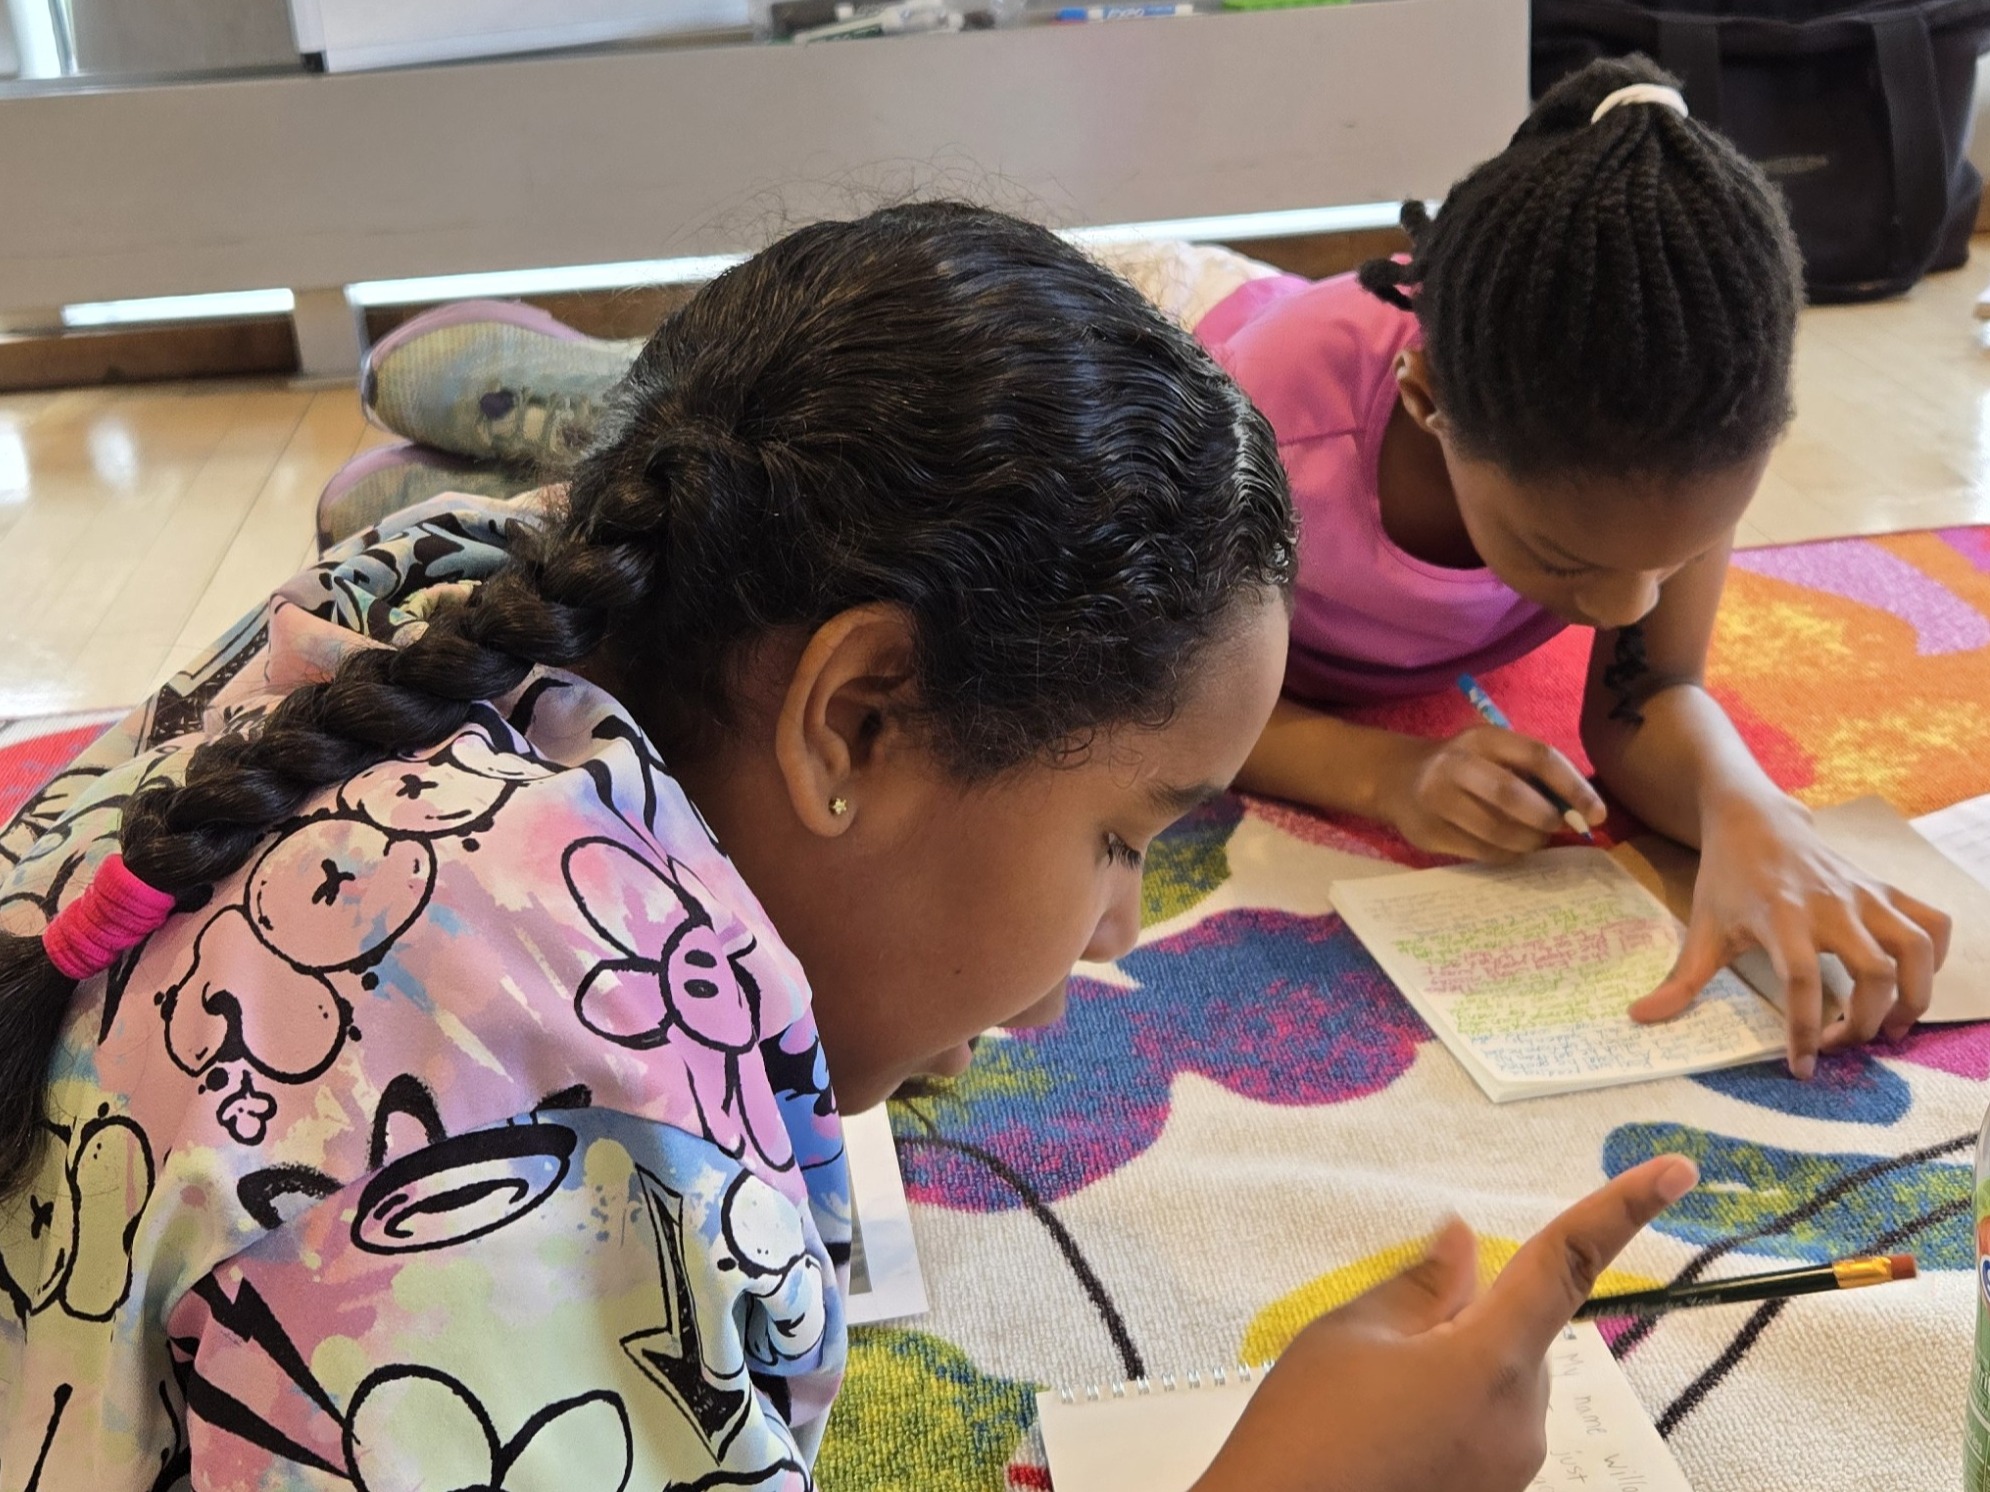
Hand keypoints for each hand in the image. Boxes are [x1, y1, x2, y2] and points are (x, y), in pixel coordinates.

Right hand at [1190, 1156, 1698, 1491]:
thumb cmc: (1302, 1439)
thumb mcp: (1346, 1335)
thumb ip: (1420, 1283)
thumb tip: (1464, 1242)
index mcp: (1489, 1362)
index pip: (1567, 1263)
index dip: (1623, 1209)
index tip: (1678, 1170)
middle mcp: (1522, 1420)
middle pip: (1515, 1332)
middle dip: (1463, 1319)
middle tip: (1379, 1346)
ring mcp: (1514, 1470)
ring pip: (1500, 1381)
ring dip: (1452, 1370)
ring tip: (1368, 1404)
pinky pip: (1489, 1428)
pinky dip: (1449, 1414)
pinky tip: (1385, 1434)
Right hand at [1377, 727, 1605, 860]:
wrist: (1396, 779)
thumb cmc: (1464, 767)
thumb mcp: (1492, 754)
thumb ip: (1532, 775)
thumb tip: (1580, 812)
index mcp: (1482, 738)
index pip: (1537, 756)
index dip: (1573, 787)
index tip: (1597, 814)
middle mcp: (1455, 764)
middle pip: (1511, 794)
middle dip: (1545, 818)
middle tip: (1558, 828)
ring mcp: (1436, 799)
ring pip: (1496, 831)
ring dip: (1528, 842)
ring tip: (1534, 840)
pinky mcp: (1427, 832)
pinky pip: (1481, 852)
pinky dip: (1506, 855)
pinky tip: (1508, 848)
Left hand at [1630, 797, 1950, 1075]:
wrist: (1754, 818)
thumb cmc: (1728, 877)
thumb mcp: (1701, 926)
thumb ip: (1681, 979)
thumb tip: (1640, 1018)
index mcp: (1781, 917)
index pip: (1803, 982)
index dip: (1805, 1030)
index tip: (1801, 1068)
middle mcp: (1831, 906)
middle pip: (1874, 972)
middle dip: (1865, 1022)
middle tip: (1842, 1045)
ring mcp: (1864, 896)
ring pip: (1914, 949)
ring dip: (1913, 996)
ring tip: (1892, 1027)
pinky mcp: (1884, 890)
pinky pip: (1931, 923)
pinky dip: (1935, 957)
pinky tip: (1912, 981)